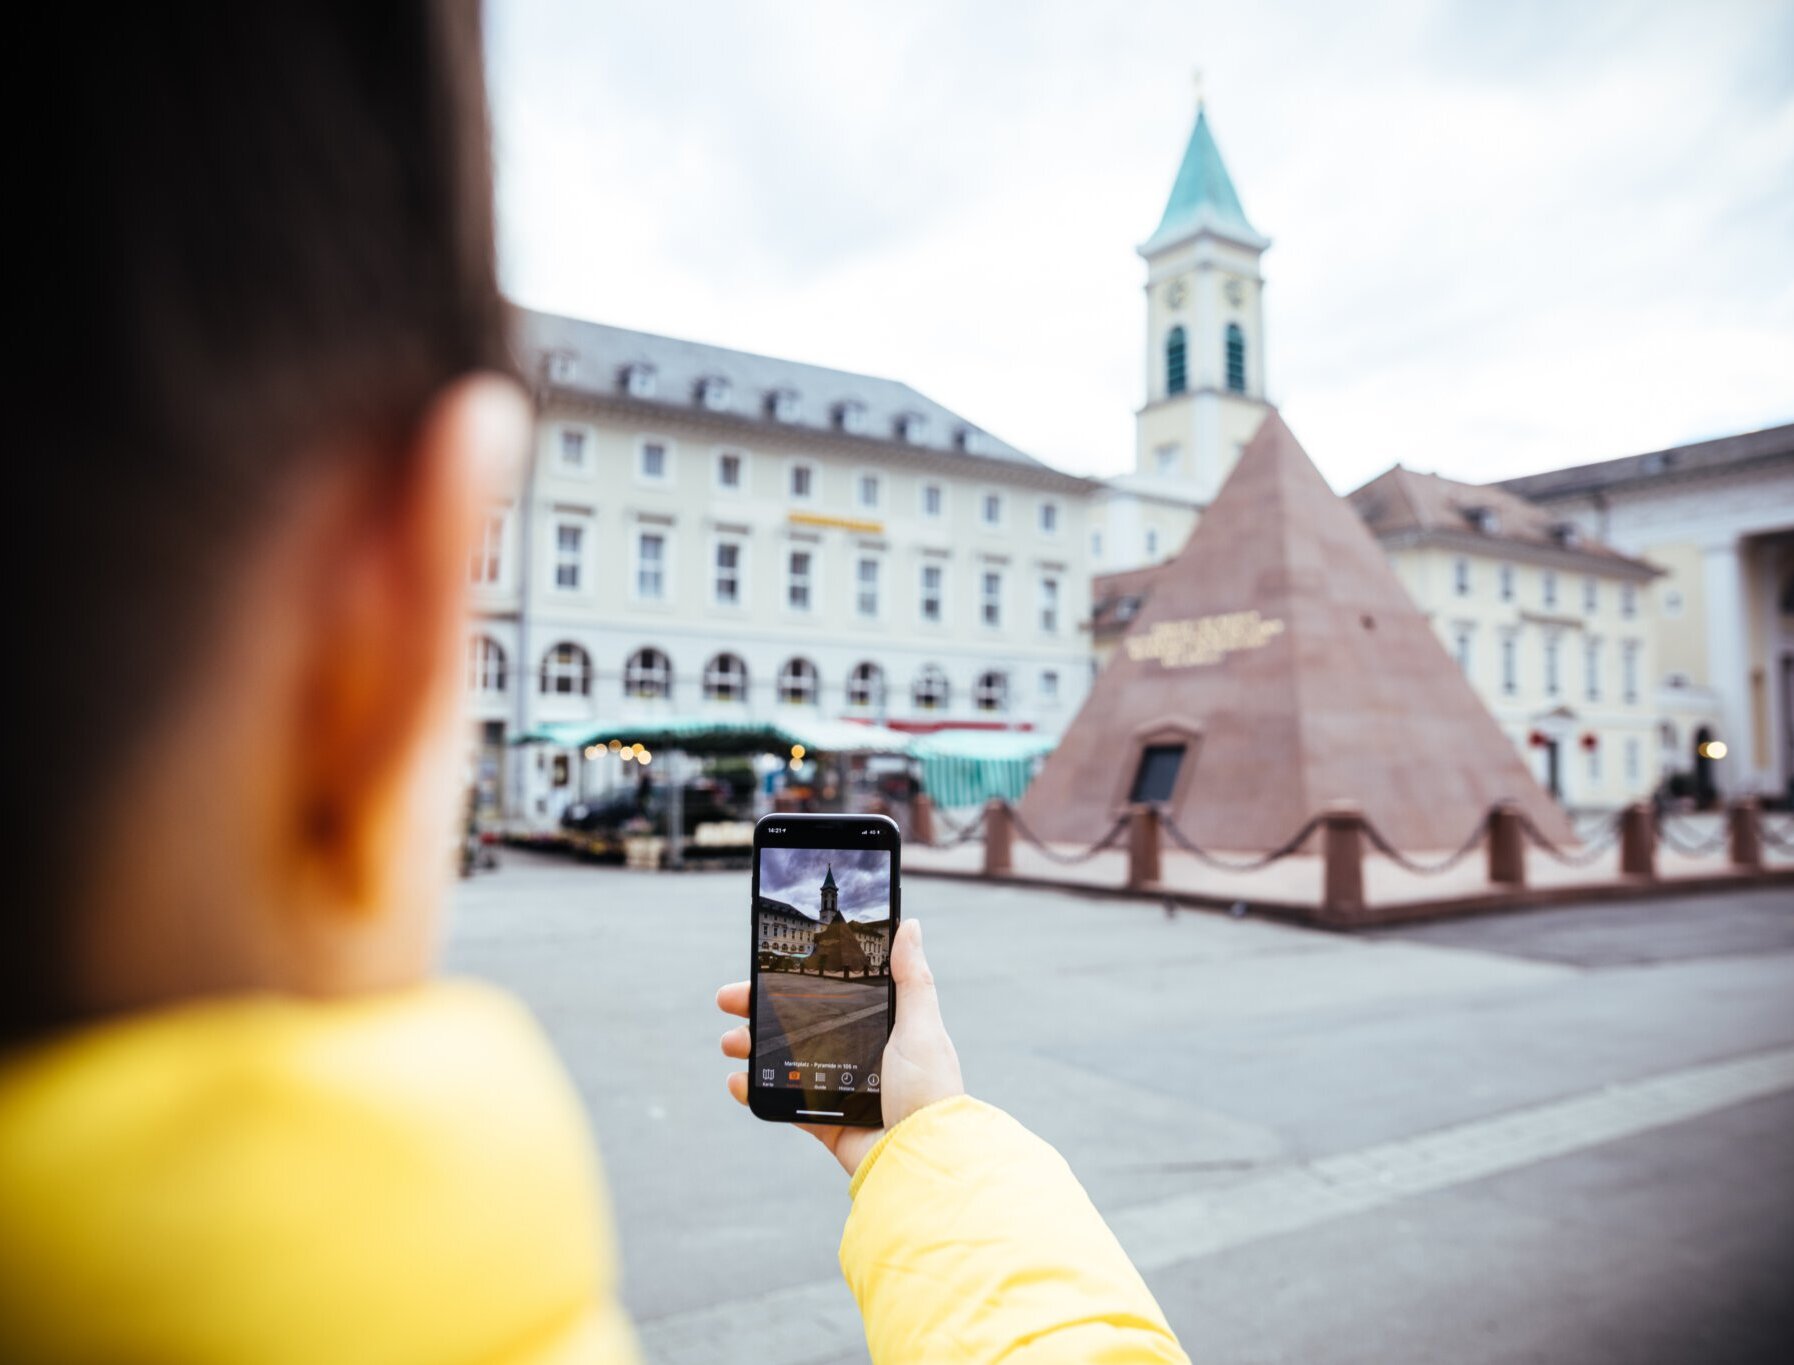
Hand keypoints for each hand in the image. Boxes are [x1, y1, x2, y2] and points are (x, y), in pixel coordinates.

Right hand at [718, 918, 964, 1174]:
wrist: (921, 1157)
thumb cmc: (929, 1089)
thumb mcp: (921, 1026)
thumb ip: (911, 979)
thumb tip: (909, 925)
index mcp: (879, 1029)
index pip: (829, 995)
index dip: (795, 982)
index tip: (765, 967)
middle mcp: (858, 1057)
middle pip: (798, 1026)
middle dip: (760, 1012)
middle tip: (729, 1001)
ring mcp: (839, 1091)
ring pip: (785, 1063)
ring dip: (753, 1049)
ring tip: (730, 1042)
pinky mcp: (828, 1124)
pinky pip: (784, 1106)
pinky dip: (757, 1093)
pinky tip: (737, 1081)